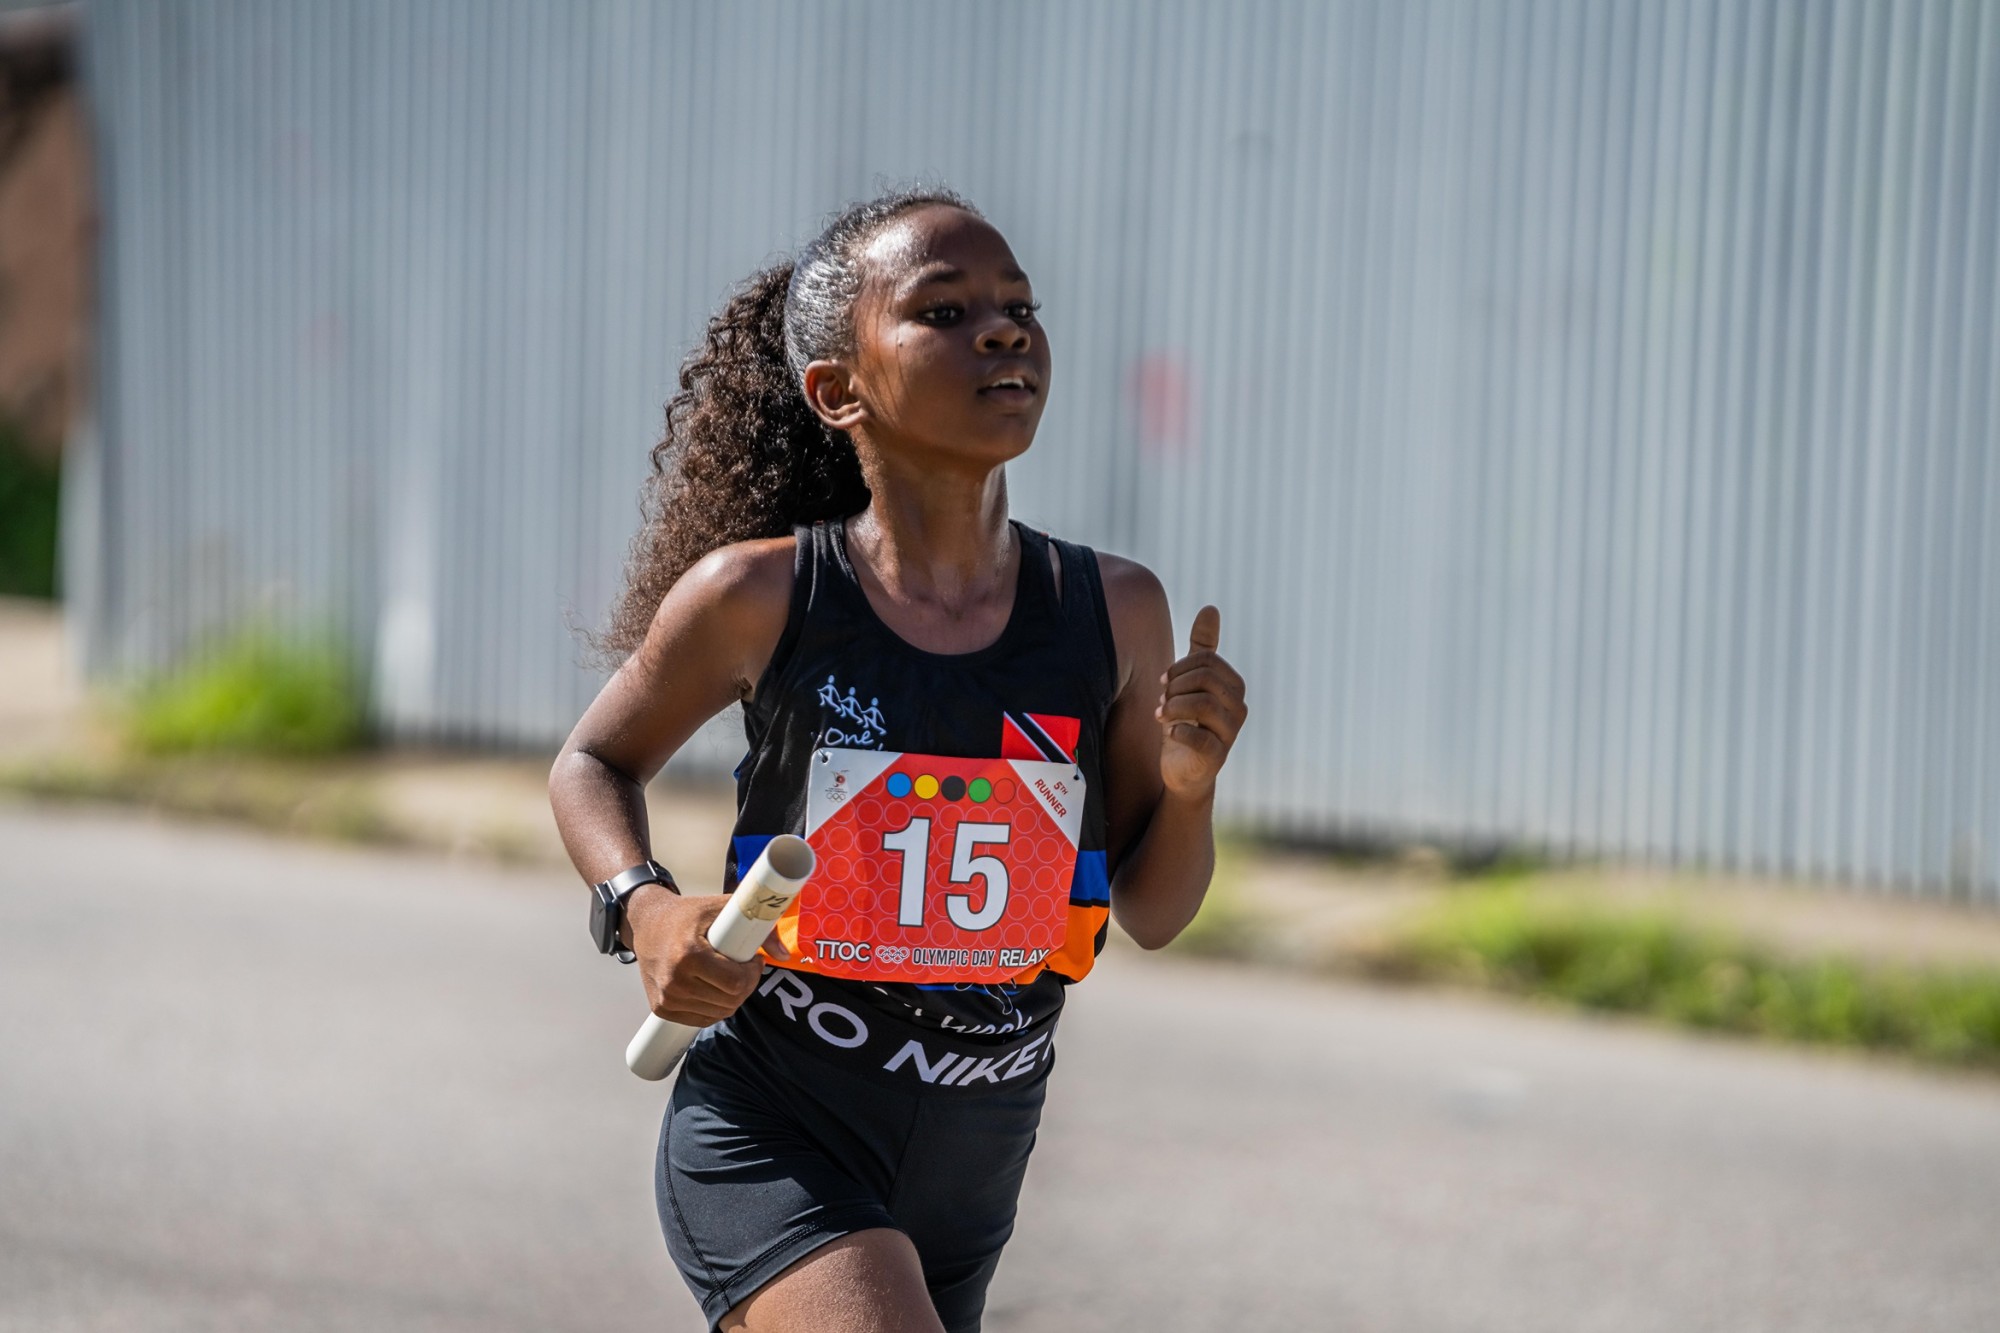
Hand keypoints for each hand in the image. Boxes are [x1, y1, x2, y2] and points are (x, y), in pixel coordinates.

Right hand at [624, 885, 765, 1027]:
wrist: (646, 923)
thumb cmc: (686, 915)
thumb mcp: (722, 908)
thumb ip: (759, 926)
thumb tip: (784, 954)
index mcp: (689, 955)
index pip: (736, 983)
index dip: (753, 974)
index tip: (753, 960)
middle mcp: (674, 981)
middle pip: (730, 1001)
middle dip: (746, 985)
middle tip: (743, 968)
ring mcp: (666, 998)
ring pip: (719, 1013)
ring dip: (731, 997)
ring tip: (726, 975)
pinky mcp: (661, 1009)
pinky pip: (702, 1019)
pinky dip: (714, 1007)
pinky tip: (712, 987)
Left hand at [1154, 605, 1246, 798]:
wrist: (1184, 768)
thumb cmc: (1188, 720)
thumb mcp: (1192, 681)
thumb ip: (1202, 647)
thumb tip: (1211, 608)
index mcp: (1233, 686)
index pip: (1207, 660)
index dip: (1179, 667)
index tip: (1164, 682)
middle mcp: (1238, 707)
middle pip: (1205, 678)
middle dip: (1176, 686)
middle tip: (1162, 700)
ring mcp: (1230, 733)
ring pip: (1202, 704)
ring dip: (1173, 707)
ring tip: (1161, 715)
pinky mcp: (1217, 756)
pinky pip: (1200, 738)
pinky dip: (1178, 732)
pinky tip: (1169, 733)